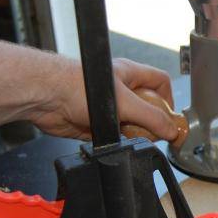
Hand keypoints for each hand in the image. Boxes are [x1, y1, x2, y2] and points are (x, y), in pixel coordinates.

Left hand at [31, 58, 177, 141]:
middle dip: (150, 122)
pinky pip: (112, 138)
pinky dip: (115, 143)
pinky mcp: (93, 124)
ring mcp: (106, 108)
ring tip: (130, 136)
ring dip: (132, 134)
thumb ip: (152, 118)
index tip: (171, 117)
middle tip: (154, 133)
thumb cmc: (76, 83)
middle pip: (146, 108)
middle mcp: (119, 90)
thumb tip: (171, 130)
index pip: (160, 82)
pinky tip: (113, 141)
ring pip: (129, 125)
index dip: (169, 99)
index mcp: (130, 75)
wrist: (46, 97)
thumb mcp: (126, 102)